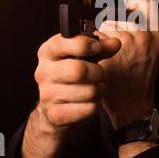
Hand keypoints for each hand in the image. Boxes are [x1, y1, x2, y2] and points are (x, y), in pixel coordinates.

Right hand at [22, 34, 119, 157]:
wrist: (54, 108)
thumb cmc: (71, 77)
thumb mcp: (83, 57)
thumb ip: (100, 48)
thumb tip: (115, 43)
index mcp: (47, 53)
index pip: (62, 43)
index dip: (84, 44)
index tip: (97, 47)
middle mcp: (43, 72)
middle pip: (78, 70)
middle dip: (97, 72)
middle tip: (99, 74)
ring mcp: (47, 95)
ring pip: (88, 91)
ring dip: (99, 90)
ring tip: (95, 88)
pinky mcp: (56, 114)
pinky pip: (89, 108)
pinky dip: (95, 105)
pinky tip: (89, 102)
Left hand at [97, 0, 158, 128]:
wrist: (133, 105)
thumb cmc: (139, 79)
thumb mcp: (152, 49)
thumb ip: (144, 27)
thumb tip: (129, 4)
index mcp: (157, 33)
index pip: (143, 3)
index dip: (133, 4)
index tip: (128, 8)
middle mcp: (143, 35)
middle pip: (118, 15)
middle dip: (113, 27)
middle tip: (120, 48)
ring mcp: (126, 42)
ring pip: (103, 26)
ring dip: (101, 38)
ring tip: (112, 56)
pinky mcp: (108, 51)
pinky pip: (93, 38)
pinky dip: (93, 48)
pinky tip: (104, 60)